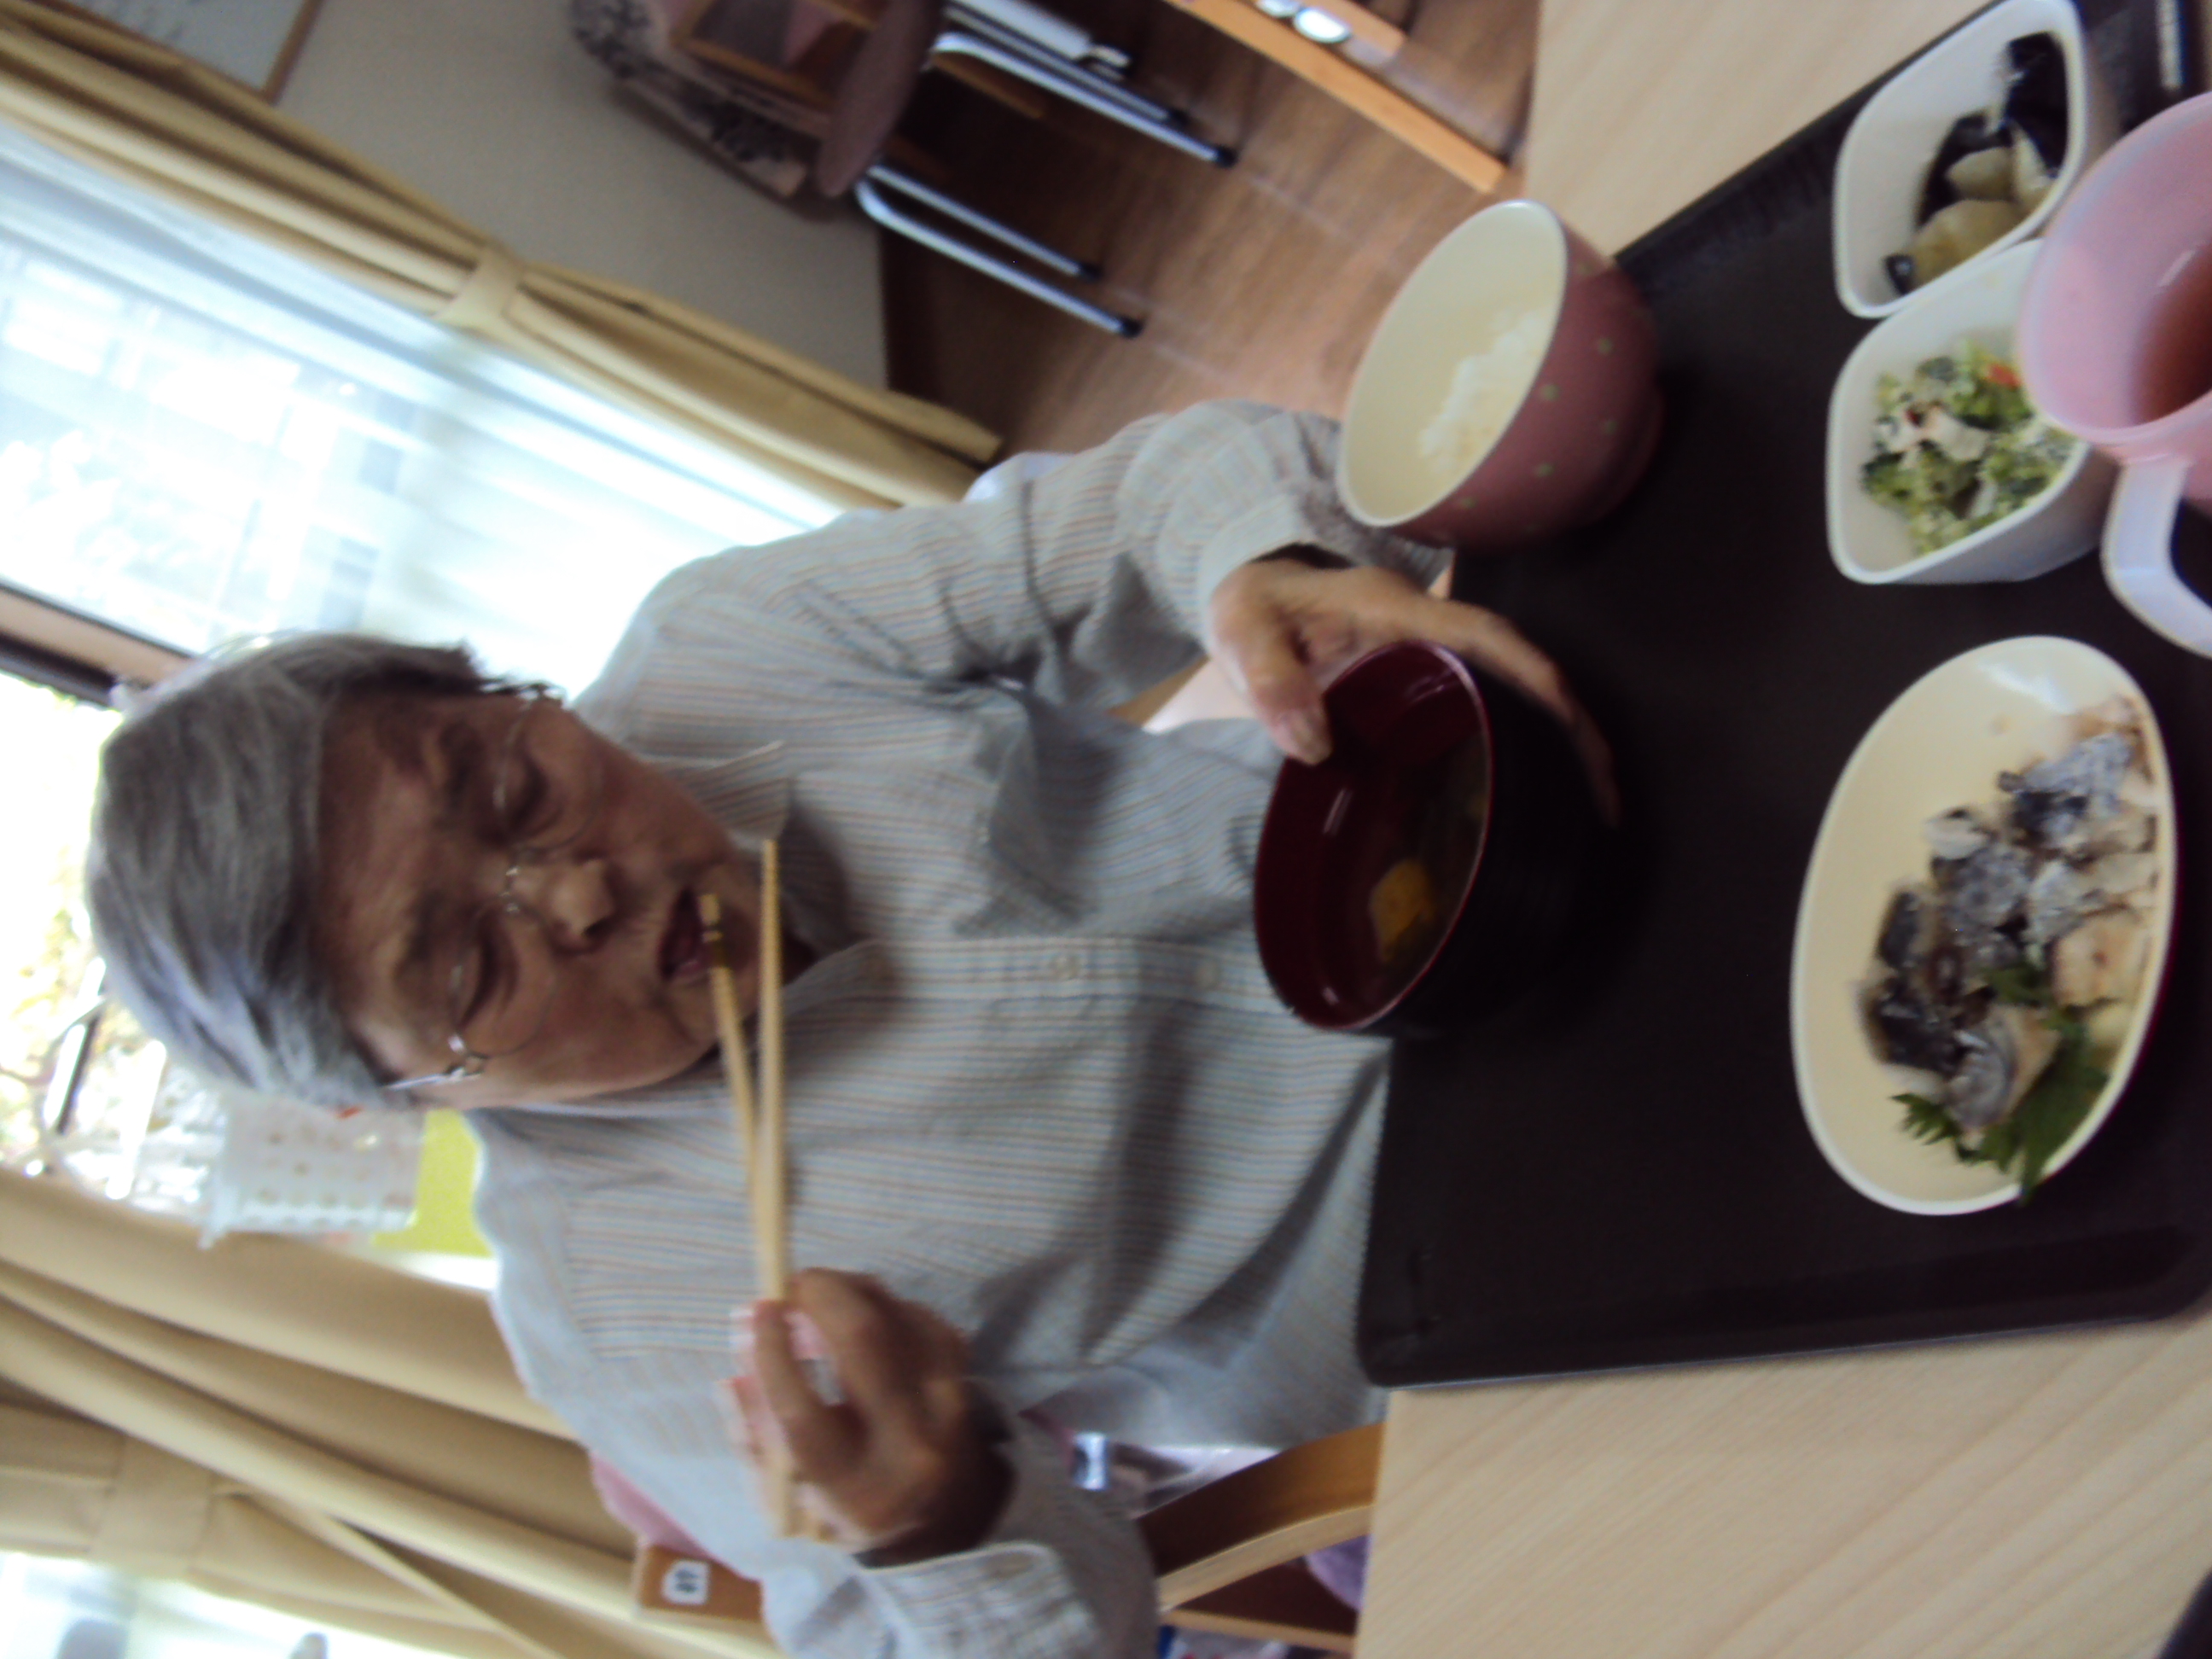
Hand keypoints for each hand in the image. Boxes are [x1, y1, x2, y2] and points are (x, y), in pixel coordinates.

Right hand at [726, 1270, 1007, 1559]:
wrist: (935, 1514)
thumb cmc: (839, 1497)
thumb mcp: (782, 1488)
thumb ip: (750, 1421)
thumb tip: (742, 1335)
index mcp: (852, 1492)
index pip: (803, 1414)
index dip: (775, 1353)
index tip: (759, 1310)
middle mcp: (907, 1451)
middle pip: (863, 1343)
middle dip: (822, 1297)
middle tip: (793, 1284)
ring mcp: (946, 1412)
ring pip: (895, 1317)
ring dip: (852, 1292)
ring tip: (822, 1295)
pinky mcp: (965, 1381)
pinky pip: (921, 1318)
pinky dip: (885, 1304)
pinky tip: (863, 1314)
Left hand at [1207, 555, 1618, 818]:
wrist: (1252, 588)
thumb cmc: (1251, 609)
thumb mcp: (1241, 634)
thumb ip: (1269, 681)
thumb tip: (1314, 744)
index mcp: (1392, 610)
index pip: (1481, 634)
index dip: (1530, 674)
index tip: (1570, 720)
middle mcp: (1427, 623)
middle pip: (1520, 662)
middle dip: (1571, 720)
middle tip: (1604, 791)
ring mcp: (1432, 646)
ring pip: (1513, 682)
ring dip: (1558, 732)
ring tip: (1593, 798)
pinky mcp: (1428, 671)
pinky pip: (1488, 697)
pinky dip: (1523, 735)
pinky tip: (1538, 782)